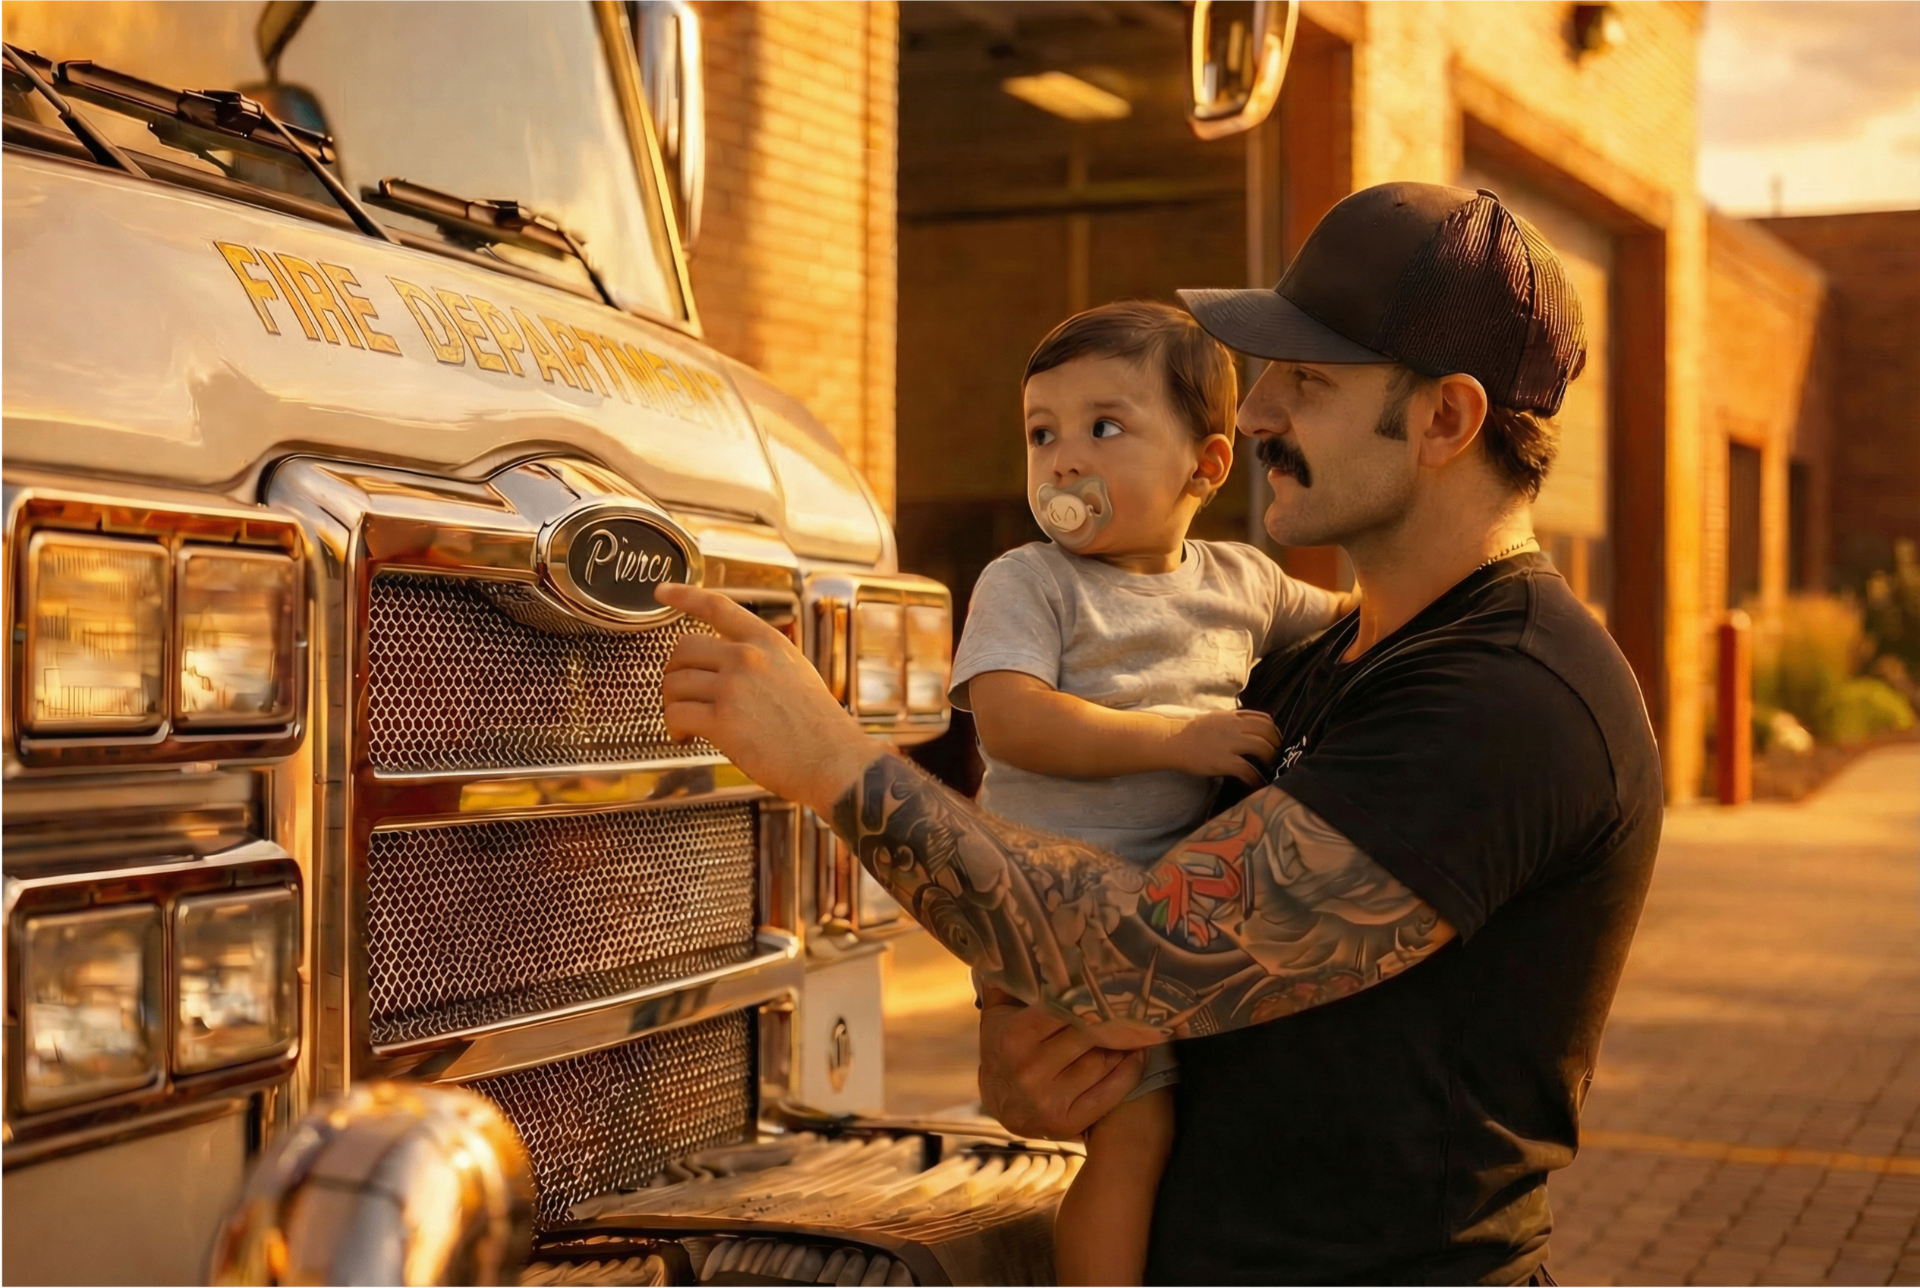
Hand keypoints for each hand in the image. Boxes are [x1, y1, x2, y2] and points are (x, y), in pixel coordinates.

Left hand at [657, 584, 881, 813]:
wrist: (835, 760)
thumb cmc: (820, 728)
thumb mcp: (796, 672)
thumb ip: (763, 661)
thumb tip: (728, 665)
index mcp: (767, 642)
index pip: (718, 606)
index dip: (684, 595)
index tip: (663, 592)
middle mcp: (748, 657)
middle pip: (683, 649)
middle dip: (675, 674)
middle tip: (684, 697)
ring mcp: (734, 687)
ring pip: (674, 684)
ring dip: (672, 706)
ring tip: (687, 726)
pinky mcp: (722, 721)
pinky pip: (676, 714)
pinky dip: (673, 729)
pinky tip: (687, 738)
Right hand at [977, 987, 1146, 1139]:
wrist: (1001, 1106)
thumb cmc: (1004, 1049)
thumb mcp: (996, 1013)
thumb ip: (1006, 980)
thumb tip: (1011, 942)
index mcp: (1013, 1037)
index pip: (1060, 1008)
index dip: (1088, 993)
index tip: (1110, 977)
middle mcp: (1029, 1069)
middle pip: (1088, 1033)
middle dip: (1113, 1014)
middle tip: (1136, 995)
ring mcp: (1049, 1099)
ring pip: (1103, 1060)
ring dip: (1125, 1041)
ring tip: (1141, 1022)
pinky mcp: (1068, 1121)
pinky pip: (1111, 1091)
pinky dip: (1130, 1070)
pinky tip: (1139, 1052)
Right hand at [1165, 709, 1280, 784]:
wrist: (1172, 741)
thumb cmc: (1191, 732)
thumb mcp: (1215, 718)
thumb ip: (1233, 722)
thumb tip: (1248, 730)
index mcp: (1233, 716)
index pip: (1264, 718)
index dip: (1274, 730)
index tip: (1274, 741)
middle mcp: (1234, 727)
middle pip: (1268, 732)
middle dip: (1276, 745)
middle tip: (1275, 756)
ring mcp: (1229, 744)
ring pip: (1262, 748)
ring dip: (1269, 760)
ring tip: (1267, 768)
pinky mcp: (1223, 761)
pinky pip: (1248, 770)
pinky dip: (1256, 779)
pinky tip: (1256, 784)